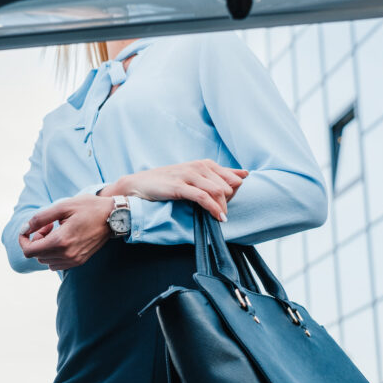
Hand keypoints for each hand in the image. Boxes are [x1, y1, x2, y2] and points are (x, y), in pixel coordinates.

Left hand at [18, 195, 113, 270]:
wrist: (114, 216)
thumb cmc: (89, 208)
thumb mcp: (62, 206)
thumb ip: (40, 218)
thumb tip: (24, 229)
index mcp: (60, 241)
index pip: (29, 251)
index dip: (23, 240)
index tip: (28, 229)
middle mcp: (66, 254)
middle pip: (37, 255)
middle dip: (36, 240)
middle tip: (48, 225)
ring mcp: (74, 260)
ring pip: (46, 261)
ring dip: (45, 248)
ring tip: (56, 231)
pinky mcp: (79, 261)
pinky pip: (58, 264)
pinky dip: (54, 253)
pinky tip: (63, 240)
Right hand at [101, 159, 246, 221]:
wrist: (137, 185)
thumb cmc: (165, 182)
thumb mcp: (192, 176)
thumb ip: (217, 176)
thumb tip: (244, 175)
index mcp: (203, 164)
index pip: (231, 177)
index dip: (234, 191)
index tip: (231, 202)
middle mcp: (198, 167)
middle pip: (227, 185)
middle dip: (228, 201)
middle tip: (223, 213)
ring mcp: (189, 176)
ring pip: (217, 191)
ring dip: (222, 207)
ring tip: (222, 218)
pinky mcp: (179, 187)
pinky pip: (203, 198)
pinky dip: (213, 208)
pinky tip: (218, 217)